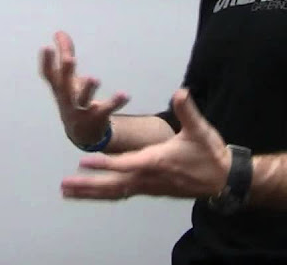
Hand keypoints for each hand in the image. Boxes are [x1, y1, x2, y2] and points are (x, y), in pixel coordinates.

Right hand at [39, 31, 129, 146]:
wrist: (82, 134)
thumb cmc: (73, 98)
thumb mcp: (68, 78)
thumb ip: (65, 53)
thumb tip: (59, 32)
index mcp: (60, 89)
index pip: (50, 75)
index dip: (47, 62)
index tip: (46, 47)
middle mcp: (68, 99)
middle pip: (65, 86)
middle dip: (67, 72)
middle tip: (69, 59)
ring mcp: (81, 110)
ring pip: (83, 100)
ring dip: (87, 89)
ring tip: (94, 78)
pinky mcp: (97, 117)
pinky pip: (107, 109)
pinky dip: (115, 102)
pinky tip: (124, 94)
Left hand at [59, 89, 230, 200]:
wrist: (223, 180)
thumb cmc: (210, 154)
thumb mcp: (200, 130)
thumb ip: (188, 110)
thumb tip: (180, 92)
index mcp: (156, 162)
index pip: (125, 164)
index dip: (104, 164)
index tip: (84, 162)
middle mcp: (148, 178)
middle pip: (112, 185)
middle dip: (87, 186)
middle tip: (64, 186)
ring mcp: (148, 186)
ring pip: (115, 192)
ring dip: (91, 192)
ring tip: (67, 191)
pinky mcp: (150, 189)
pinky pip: (122, 193)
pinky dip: (104, 192)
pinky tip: (93, 192)